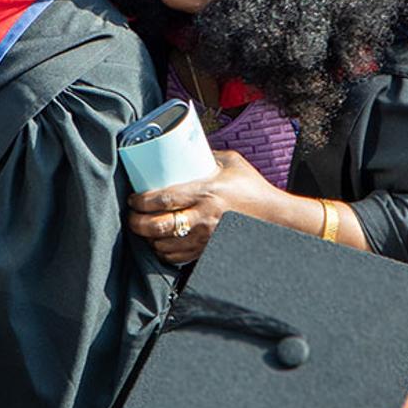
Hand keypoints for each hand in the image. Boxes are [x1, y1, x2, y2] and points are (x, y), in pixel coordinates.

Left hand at [127, 150, 299, 263]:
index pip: (165, 199)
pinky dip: (164, 252)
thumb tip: (182, 149)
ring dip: (149, 239)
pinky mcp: (208, 252)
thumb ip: (206, 156)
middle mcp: (203, 218)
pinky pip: (178, 257)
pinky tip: (161, 243)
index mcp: (206, 192)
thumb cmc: (252, 188)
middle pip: (158, 226)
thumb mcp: (231, 163)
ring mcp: (205, 238)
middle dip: (138, 223)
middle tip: (132, 216)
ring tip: (144, 229)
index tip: (133, 199)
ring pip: (165, 245)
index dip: (142, 201)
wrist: (275, 218)